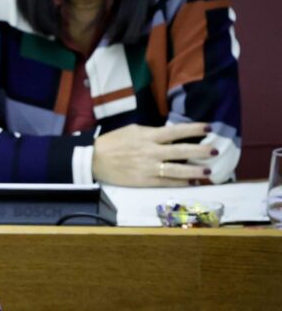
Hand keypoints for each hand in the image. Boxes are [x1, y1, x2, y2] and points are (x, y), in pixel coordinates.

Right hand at [92, 122, 216, 185]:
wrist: (93, 160)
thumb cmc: (112, 142)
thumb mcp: (132, 131)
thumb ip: (152, 133)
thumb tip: (170, 135)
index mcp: (148, 137)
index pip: (176, 131)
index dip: (194, 129)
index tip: (209, 127)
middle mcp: (151, 152)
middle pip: (182, 151)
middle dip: (201, 151)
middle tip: (216, 151)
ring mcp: (148, 168)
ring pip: (177, 170)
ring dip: (195, 170)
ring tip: (209, 171)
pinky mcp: (144, 181)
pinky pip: (166, 182)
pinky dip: (180, 183)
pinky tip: (191, 182)